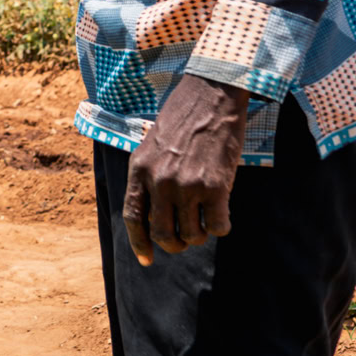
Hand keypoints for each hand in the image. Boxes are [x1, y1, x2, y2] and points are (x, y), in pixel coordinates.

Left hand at [122, 74, 248, 263]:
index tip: (147, 260)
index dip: (139, 243)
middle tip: (184, 241)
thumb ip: (149, 178)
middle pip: (162, 234)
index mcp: (140, 170)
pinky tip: (222, 213)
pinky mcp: (216, 187)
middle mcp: (160, 181)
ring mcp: (188, 185)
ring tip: (204, 220)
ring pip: (192, 235)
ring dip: (199, 235)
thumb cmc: (183, 120)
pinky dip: (221, 227)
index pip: (133, 217)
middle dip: (174, 245)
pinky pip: (218, 227)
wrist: (210, 96)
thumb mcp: (151, 146)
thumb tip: (152, 215)